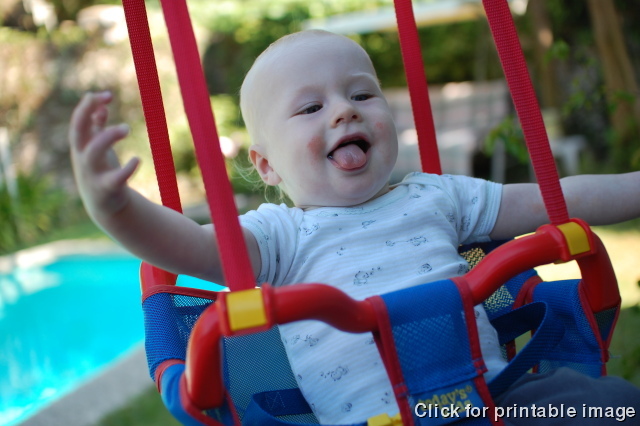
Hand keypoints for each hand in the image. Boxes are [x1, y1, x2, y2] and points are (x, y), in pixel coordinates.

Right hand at [69, 91, 139, 219]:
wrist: (104, 207)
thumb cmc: (101, 172)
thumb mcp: (97, 149)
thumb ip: (97, 128)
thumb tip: (100, 107)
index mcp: (81, 148)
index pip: (77, 122)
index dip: (87, 106)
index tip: (106, 95)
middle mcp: (82, 159)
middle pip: (77, 134)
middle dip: (85, 114)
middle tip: (105, 101)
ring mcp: (93, 174)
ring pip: (93, 153)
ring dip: (107, 136)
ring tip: (126, 127)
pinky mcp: (107, 189)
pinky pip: (115, 178)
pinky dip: (126, 168)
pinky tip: (137, 159)